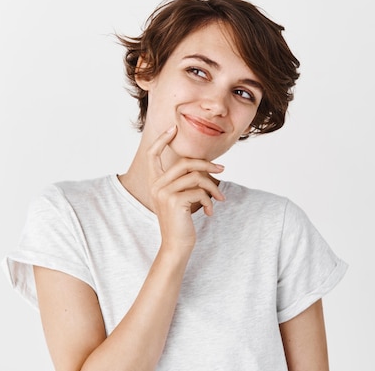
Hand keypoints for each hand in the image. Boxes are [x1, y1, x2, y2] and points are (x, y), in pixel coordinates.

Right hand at [148, 125, 224, 251]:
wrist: (177, 246)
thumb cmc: (181, 222)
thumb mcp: (181, 198)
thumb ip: (185, 181)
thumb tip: (206, 166)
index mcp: (155, 182)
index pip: (153, 154)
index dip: (161, 139)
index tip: (173, 129)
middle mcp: (156, 185)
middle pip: (184, 162)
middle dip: (206, 164)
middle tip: (222, 170)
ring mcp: (164, 192)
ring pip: (196, 176)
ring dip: (213, 187)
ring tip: (220, 198)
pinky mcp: (174, 201)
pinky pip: (199, 191)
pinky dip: (209, 200)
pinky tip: (209, 212)